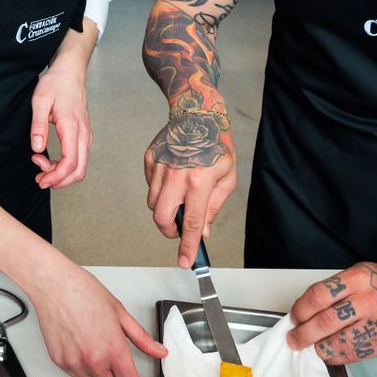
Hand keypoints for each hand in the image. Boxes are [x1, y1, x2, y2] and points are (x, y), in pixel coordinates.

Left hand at [30, 64, 91, 188]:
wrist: (70, 71)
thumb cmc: (56, 83)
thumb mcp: (40, 101)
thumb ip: (38, 125)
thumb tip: (36, 148)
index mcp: (73, 127)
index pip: (70, 162)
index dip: (56, 176)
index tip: (40, 179)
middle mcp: (83, 134)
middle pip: (79, 171)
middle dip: (59, 180)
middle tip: (39, 178)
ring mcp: (86, 135)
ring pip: (80, 166)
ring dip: (61, 173)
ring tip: (40, 165)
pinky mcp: (83, 134)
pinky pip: (78, 158)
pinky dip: (65, 166)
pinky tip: (50, 160)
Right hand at [31, 260, 167, 376]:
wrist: (53, 285)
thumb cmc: (83, 292)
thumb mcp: (120, 313)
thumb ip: (142, 339)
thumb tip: (159, 352)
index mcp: (114, 349)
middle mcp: (94, 361)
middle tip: (126, 374)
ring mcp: (75, 364)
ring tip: (101, 352)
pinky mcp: (60, 362)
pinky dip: (86, 371)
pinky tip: (85, 349)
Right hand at [143, 110, 236, 267]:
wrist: (197, 115)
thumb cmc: (216, 145)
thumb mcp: (227, 178)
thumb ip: (213, 207)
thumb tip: (202, 231)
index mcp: (199, 181)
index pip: (191, 223)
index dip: (188, 246)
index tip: (185, 261)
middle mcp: (176, 175)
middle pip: (162, 218)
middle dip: (170, 230)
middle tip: (180, 229)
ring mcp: (159, 167)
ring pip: (153, 204)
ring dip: (166, 210)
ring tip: (181, 196)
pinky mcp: (149, 160)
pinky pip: (150, 186)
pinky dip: (160, 191)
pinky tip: (173, 178)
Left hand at [286, 262, 376, 364]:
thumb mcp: (362, 275)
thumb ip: (337, 290)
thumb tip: (306, 310)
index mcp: (358, 279)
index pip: (319, 295)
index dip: (301, 309)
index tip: (294, 317)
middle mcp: (368, 300)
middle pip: (325, 321)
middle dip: (303, 334)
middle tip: (294, 339)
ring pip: (338, 342)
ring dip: (319, 348)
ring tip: (312, 347)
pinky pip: (353, 354)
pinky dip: (337, 356)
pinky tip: (331, 353)